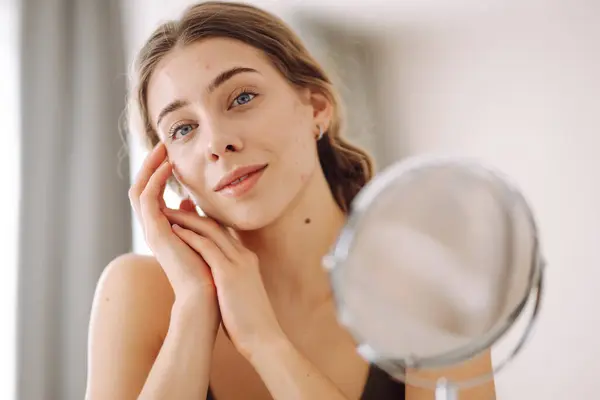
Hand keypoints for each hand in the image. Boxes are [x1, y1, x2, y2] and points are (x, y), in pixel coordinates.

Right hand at [128, 143, 217, 303]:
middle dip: (151, 165)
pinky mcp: (155, 232)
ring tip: (163, 149)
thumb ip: (190, 218)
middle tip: (163, 145)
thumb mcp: (199, 235)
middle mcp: (153, 229)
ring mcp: (152, 231)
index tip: (171, 155)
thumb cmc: (207, 269)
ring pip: (140, 190)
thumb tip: (186, 201)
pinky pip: (148, 199)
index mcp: (162, 230)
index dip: (158, 173)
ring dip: (150, 167)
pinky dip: (156, 180)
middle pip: (141, 189)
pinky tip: (169, 166)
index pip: (153, 195)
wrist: (206, 295)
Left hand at [164, 208, 284, 358]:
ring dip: (187, 219)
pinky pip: (207, 247)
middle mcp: (244, 256)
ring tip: (166, 212)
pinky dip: (190, 235)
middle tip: (174, 206)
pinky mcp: (229, 273)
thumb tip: (216, 281)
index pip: (224, 233)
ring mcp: (238, 263)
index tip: (187, 216)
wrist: (264, 338)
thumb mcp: (242, 294)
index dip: (204, 222)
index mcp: (247, 261)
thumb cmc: (250, 323)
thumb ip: (231, 281)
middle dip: (193, 214)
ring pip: (210, 230)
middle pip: (216, 225)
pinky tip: (173, 229)